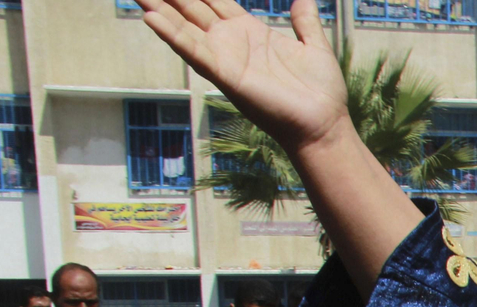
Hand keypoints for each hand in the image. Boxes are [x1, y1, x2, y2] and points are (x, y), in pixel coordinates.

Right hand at [136, 0, 348, 155]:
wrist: (324, 125)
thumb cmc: (321, 93)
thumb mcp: (314, 47)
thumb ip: (305, 22)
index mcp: (249, 31)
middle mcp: (231, 42)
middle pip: (190, 8)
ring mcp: (226, 58)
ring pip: (184, 26)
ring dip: (159, 8)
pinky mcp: (226, 75)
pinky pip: (194, 51)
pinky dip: (173, 35)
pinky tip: (151, 17)